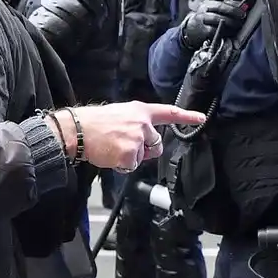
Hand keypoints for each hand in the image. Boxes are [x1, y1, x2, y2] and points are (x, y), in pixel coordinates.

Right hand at [53, 102, 205, 170]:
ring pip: (143, 157)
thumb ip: (136, 124)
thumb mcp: (119, 114)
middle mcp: (142, 124)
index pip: (168, 113)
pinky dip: (121, 165)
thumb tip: (144, 140)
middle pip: (156, 144)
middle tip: (122, 144)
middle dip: (145, 149)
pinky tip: (110, 155)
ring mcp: (137, 139)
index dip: (186, 116)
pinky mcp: (130, 154)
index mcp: (139, 111)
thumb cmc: (94, 123)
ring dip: (130, 157)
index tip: (201, 118)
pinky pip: (131, 166)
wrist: (77, 130)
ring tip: (112, 147)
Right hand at [179, 0, 247, 49]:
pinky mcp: (202, 29)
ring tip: (238, 24)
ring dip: (230, 21)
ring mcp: (202, 18)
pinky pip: (214, 29)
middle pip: (219, 6)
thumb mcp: (216, 8)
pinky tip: (230, 32)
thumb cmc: (209, 17)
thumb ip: (228, 5)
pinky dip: (223, 31)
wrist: (193, 29)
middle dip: (233, 10)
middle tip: (242, 14)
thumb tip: (245, 6)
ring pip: (217, 18)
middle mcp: (205, 7)